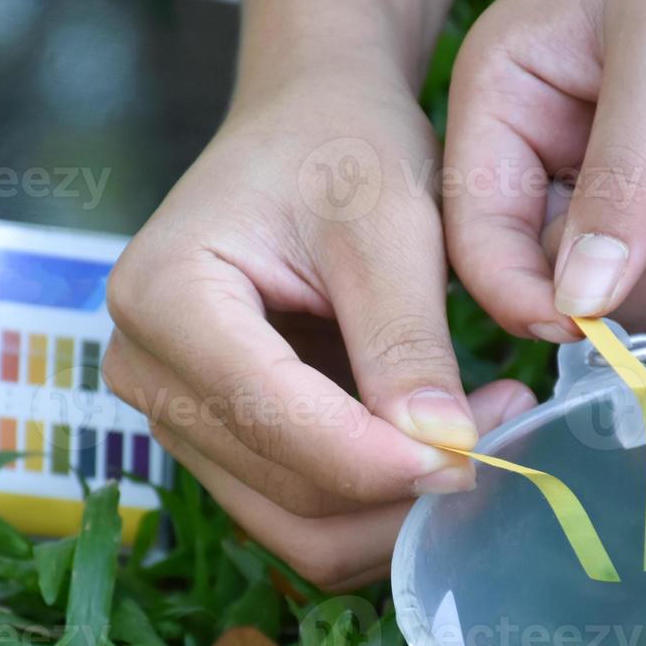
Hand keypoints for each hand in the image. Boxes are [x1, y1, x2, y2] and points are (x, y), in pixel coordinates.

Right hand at [105, 70, 534, 589]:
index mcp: (165, 297)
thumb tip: (447, 453)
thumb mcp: (388, 225)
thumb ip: (408, 342)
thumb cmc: (342, 147)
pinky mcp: (215, 436)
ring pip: (296, 522)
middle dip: (401, 483)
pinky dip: (376, 497)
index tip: (478, 452)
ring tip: (476, 429)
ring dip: (395, 502)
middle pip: (287, 490)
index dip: (382, 458)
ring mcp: (173, 411)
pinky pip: (300, 509)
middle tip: (500, 428)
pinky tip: (434, 437)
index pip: (274, 418)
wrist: (307, 123)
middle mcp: (145, 367)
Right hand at [443, 0, 645, 338]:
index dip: (516, 291)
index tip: (578, 322)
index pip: (475, 233)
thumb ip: (620, 182)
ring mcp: (618, 186)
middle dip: (616, 262)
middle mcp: (546, 152)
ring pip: (612, 293)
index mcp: (503, 102)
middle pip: (546, 275)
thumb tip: (580, 304)